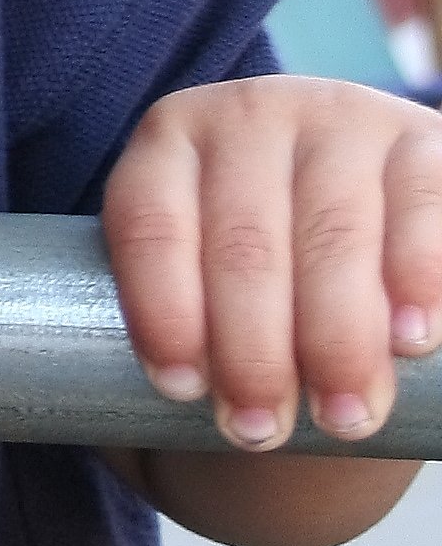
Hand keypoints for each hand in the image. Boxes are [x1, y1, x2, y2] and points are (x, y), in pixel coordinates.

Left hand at [105, 74, 441, 450]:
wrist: (349, 206)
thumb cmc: (247, 270)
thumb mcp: (193, 270)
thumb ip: (169, 322)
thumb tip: (132, 410)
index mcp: (169, 142)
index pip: (148, 224)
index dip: (160, 311)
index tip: (179, 391)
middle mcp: (250, 115)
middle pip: (243, 243)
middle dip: (252, 352)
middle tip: (260, 430)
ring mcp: (341, 120)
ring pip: (333, 235)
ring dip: (337, 338)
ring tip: (341, 417)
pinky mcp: (422, 139)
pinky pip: (422, 207)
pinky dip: (417, 279)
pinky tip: (409, 341)